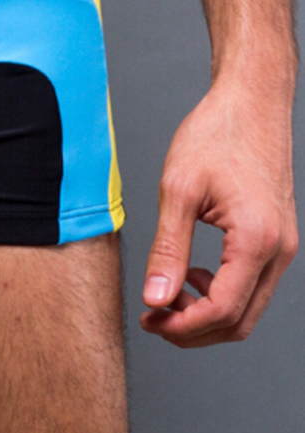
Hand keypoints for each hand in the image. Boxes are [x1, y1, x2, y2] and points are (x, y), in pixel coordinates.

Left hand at [141, 79, 296, 346]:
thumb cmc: (216, 136)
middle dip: (192, 329)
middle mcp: (279, 250)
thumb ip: (168, 251)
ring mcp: (282, 246)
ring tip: (166, 297)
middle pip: (239, 321)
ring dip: (205, 314)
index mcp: (256, 240)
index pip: (222, 311)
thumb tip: (156, 298)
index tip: (148, 319)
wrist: (250, 103)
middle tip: (151, 316)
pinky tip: (191, 275)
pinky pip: (251, 285)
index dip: (182, 326)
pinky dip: (220, 293)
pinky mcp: (276, 239)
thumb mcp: (178, 192)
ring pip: (247, 308)